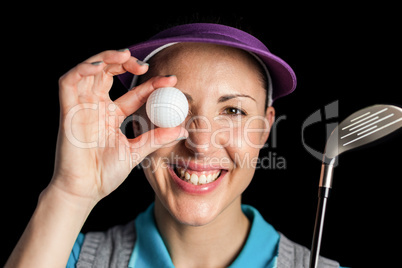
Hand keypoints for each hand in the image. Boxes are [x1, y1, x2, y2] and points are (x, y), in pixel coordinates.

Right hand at [51, 49, 186, 202]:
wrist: (85, 190)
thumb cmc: (106, 173)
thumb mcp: (136, 151)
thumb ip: (156, 138)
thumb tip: (182, 130)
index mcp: (112, 115)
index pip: (134, 93)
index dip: (151, 84)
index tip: (171, 80)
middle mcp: (97, 107)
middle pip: (109, 73)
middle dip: (126, 63)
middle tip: (145, 65)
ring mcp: (81, 107)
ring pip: (90, 71)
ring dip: (106, 58)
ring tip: (126, 55)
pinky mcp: (67, 110)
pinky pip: (69, 82)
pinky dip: (82, 69)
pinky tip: (99, 66)